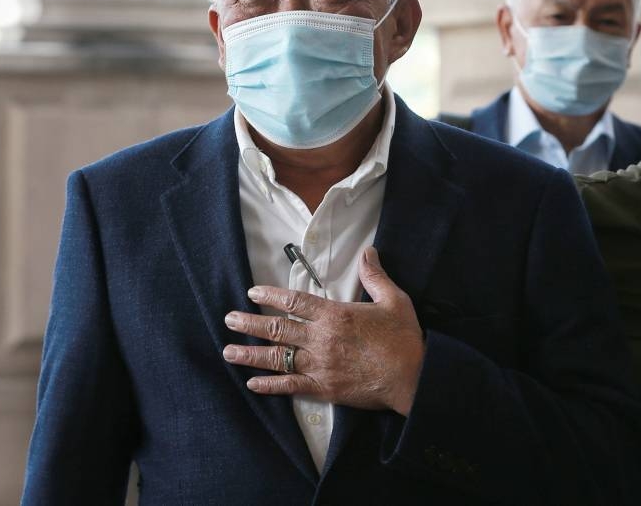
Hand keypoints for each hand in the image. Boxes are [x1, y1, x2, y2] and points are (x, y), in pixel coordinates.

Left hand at [221, 246, 425, 415]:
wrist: (412, 376)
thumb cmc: (404, 338)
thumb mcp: (394, 299)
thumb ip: (375, 276)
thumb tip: (368, 252)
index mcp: (335, 315)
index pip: (295, 301)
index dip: (271, 295)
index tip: (253, 292)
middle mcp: (321, 339)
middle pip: (278, 328)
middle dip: (250, 323)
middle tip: (229, 320)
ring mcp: (319, 365)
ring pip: (277, 358)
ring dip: (250, 354)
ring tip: (228, 351)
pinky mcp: (323, 388)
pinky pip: (290, 386)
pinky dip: (269, 386)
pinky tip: (252, 384)